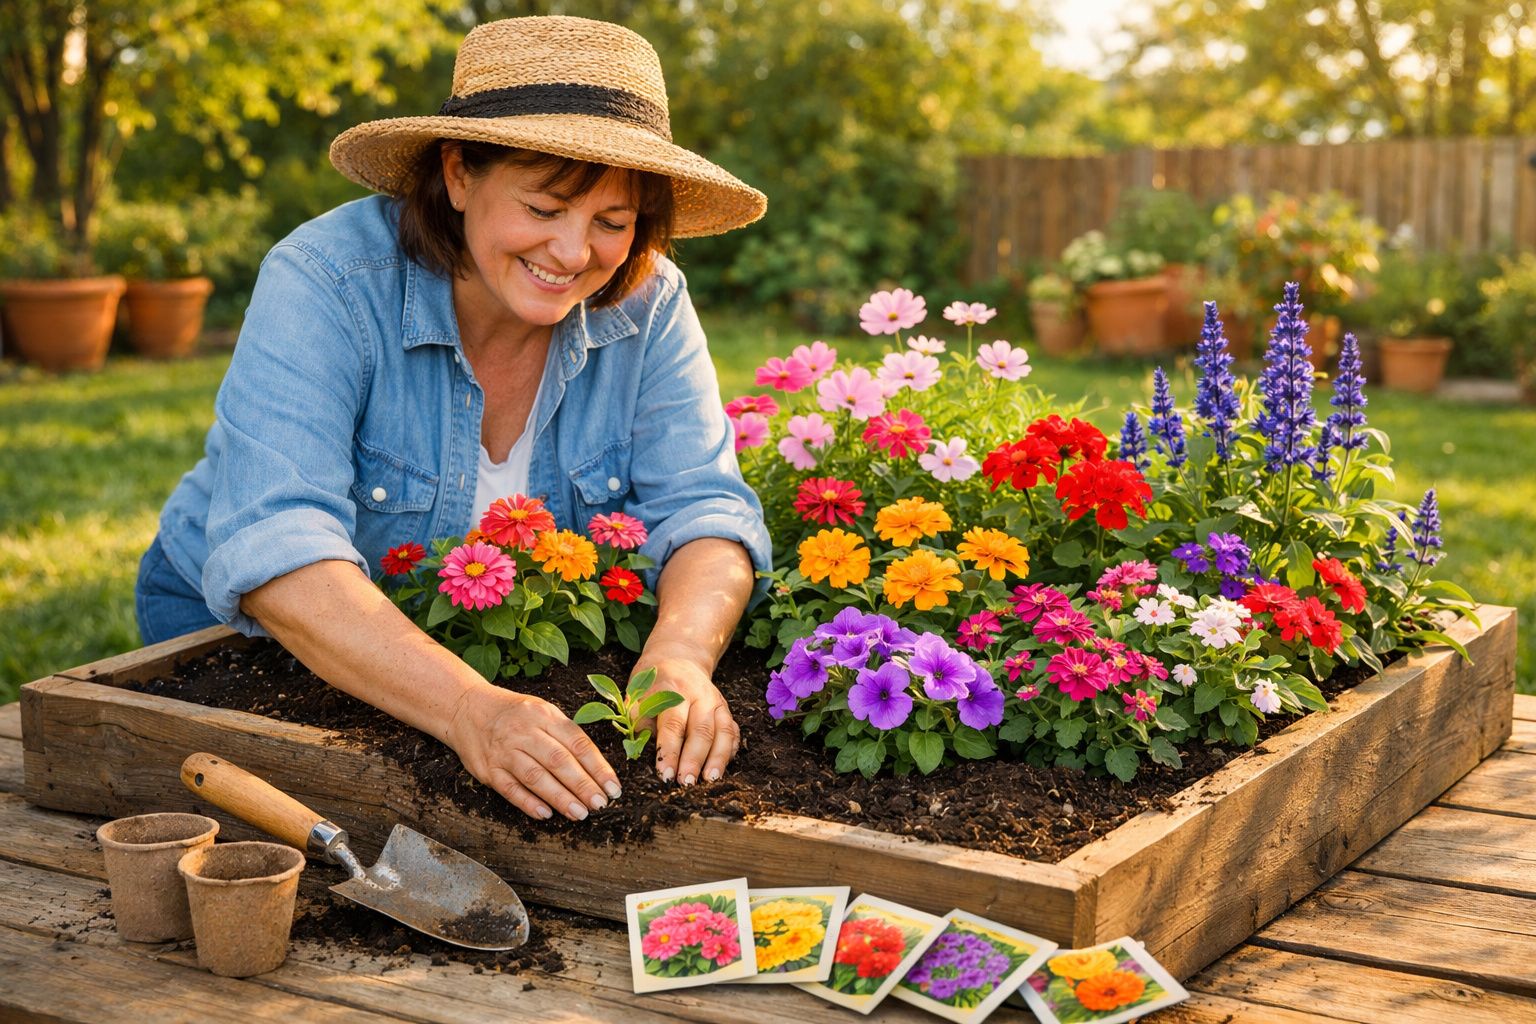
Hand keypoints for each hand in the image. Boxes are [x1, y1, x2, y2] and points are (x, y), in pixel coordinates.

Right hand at [445, 684, 619, 821]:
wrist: (466, 708)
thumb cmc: (514, 714)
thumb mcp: (542, 712)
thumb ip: (566, 735)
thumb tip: (596, 768)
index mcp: (544, 716)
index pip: (577, 743)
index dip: (598, 767)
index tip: (613, 787)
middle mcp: (524, 732)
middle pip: (559, 761)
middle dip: (583, 785)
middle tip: (600, 804)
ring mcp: (504, 751)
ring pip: (536, 776)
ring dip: (560, 797)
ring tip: (580, 813)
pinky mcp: (488, 769)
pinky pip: (510, 788)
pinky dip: (528, 802)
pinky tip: (546, 814)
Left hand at [634, 648, 739, 785]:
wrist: (677, 658)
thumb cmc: (652, 685)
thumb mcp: (637, 696)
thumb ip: (639, 723)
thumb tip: (638, 754)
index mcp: (672, 690)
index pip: (673, 725)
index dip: (669, 752)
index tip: (665, 776)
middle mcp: (699, 694)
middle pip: (701, 730)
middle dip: (694, 760)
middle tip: (686, 783)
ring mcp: (716, 701)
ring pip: (722, 731)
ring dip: (717, 758)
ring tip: (710, 781)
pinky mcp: (725, 709)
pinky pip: (732, 731)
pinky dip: (729, 750)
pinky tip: (723, 769)